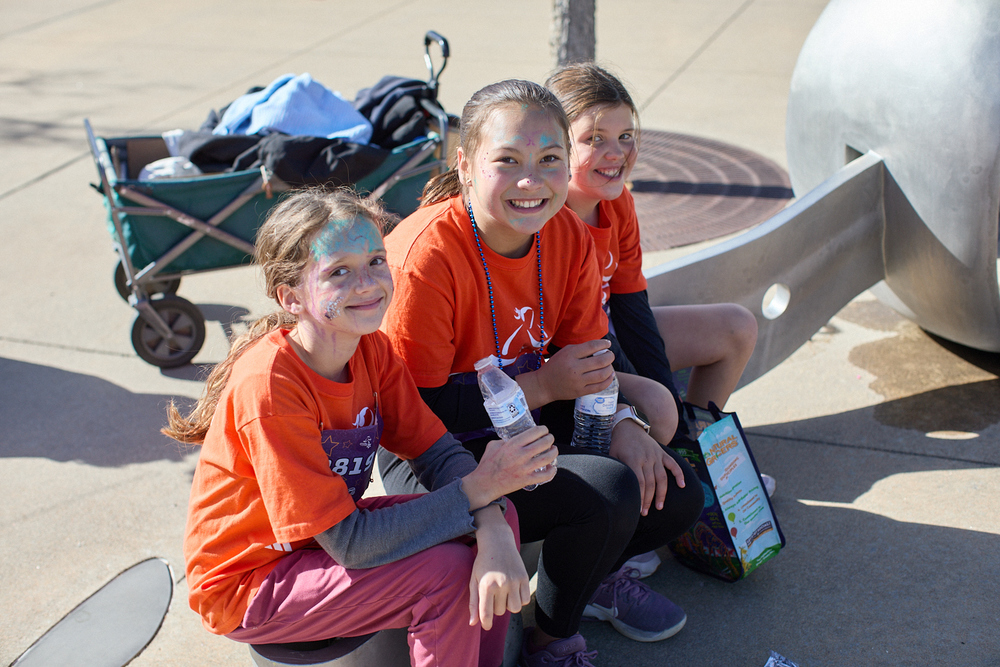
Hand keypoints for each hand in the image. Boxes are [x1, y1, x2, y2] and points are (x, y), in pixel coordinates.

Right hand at [462, 426, 556, 508]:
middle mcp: (521, 455)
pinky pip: (545, 476)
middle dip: (550, 439)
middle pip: (544, 443)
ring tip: (553, 450)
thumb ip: (505, 440)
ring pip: (548, 458)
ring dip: (554, 452)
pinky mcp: (527, 480)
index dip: (543, 429)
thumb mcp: (493, 445)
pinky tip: (552, 467)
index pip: (535, 432)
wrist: (484, 484)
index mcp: (513, 444)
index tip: (544, 430)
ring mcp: (525, 468)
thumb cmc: (487, 465)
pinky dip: (552, 471)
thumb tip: (514, 438)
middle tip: (550, 439)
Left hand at [468, 508, 530, 629]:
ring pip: (514, 608)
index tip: (486, 625)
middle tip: (493, 594)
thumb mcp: (474, 580)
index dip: (486, 623)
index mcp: (486, 586)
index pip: (486, 614)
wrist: (497, 542)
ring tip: (504, 594)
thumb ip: (473, 603)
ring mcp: (514, 581)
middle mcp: (501, 584)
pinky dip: (520, 599)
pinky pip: (525, 600)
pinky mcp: (524, 578)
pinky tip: (513, 590)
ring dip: (509, 605)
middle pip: (500, 611)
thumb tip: (473, 624)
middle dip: (496, 606)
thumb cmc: (483, 563)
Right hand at [518, 339, 614, 406]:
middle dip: (609, 356)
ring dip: (610, 368)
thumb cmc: (555, 366)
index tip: (608, 344)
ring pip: (602, 374)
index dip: (603, 344)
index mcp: (569, 355)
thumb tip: (599, 347)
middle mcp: (574, 368)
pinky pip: (599, 386)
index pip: (591, 346)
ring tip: (610, 365)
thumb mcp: (564, 352)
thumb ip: (580, 349)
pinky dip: (608, 380)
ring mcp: (578, 381)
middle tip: (610, 355)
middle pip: (600, 361)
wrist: (544, 385)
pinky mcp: (580, 392)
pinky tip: (610, 376)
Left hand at [609, 419, 684, 515]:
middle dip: (648, 500)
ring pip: (662, 478)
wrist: (628, 426)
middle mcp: (647, 459)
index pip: (640, 483)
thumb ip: (617, 471)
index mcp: (633, 460)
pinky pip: (673, 464)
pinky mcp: (662, 453)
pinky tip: (682, 486)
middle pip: (650, 484)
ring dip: (661, 494)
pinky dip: (679, 474)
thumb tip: (613, 488)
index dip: (640, 497)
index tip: (639, 509)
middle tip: (645, 512)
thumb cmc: (618, 444)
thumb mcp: (613, 456)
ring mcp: (656, 456)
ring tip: (659, 507)